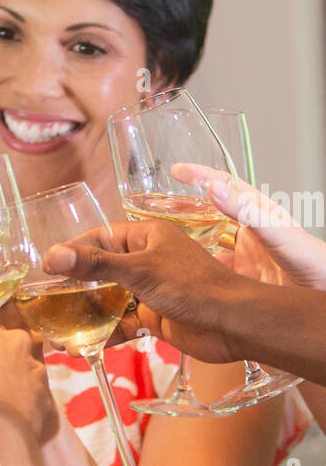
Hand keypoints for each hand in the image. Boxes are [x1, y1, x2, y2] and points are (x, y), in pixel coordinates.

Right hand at [43, 219, 240, 363]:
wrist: (230, 325)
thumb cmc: (191, 286)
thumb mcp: (139, 271)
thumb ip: (95, 265)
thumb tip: (52, 256)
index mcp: (146, 237)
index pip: (99, 237)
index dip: (73, 251)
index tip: (47, 268)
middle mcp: (146, 260)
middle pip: (100, 270)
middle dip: (73, 288)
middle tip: (46, 302)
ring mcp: (149, 291)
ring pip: (108, 300)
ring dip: (85, 316)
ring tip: (58, 332)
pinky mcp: (153, 318)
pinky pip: (121, 323)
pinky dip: (103, 334)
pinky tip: (81, 349)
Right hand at [172, 164, 325, 290]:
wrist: (323, 295)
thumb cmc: (313, 261)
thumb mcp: (277, 231)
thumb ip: (246, 211)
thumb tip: (215, 188)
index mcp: (257, 212)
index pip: (224, 186)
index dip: (200, 176)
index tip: (177, 170)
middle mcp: (247, 231)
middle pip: (208, 214)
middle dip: (183, 210)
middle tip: (157, 208)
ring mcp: (242, 256)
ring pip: (205, 243)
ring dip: (185, 241)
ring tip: (160, 240)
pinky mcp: (238, 279)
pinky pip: (209, 270)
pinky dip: (193, 269)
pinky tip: (178, 273)